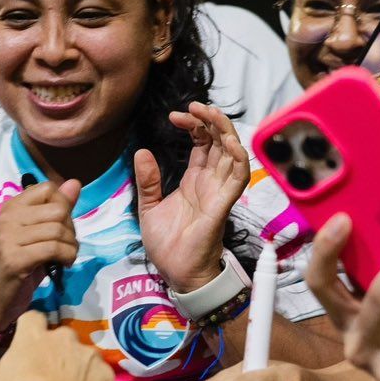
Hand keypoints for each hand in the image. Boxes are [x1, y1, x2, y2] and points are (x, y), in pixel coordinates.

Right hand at [0, 177, 81, 333]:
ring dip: (71, 246)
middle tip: (66, 245)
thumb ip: (58, 208)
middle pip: (58, 210)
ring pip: (58, 230)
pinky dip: (67, 256)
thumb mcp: (41, 233)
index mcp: (12, 206)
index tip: (60, 226)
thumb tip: (75, 182)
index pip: (49, 188)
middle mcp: (8, 218)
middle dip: (70, 229)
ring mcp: (8, 238)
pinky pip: (53, 249)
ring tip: (66, 257)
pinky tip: (64, 264)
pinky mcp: (15, 259)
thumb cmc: (22, 263)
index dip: (63, 206)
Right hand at [0, 313, 114, 380]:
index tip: (23, 349)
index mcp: (34, 336)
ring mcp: (88, 354)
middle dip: (51, 349)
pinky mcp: (105, 372)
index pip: (32, 318)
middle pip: (57, 335)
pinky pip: (96, 371)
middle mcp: (63, 336)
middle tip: (42, 375)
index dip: (28, 331)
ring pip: (78, 353)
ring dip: (71, 365)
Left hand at [136, 103, 249, 290]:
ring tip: (210, 114)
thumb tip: (141, 152)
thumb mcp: (149, 207)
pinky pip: (238, 178)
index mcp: (195, 181)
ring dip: (225, 131)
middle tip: (193, 106)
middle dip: (210, 119)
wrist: (176, 273)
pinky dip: (237, 158)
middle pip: (220, 141)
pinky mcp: (223, 205)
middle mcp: (210, 183)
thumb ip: (148, 180)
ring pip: (233, 153)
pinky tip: (228, 142)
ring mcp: (219, 192)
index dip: (194, 124)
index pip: (203, 142)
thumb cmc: (168, 245)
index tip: (175, 116)